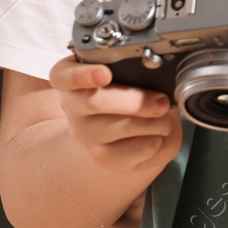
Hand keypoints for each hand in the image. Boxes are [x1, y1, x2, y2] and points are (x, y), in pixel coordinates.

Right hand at [48, 57, 183, 173]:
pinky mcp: (103, 157)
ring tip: (165, 117)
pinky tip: (157, 134)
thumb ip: (135, 70)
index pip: (62, 75)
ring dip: (157, 121)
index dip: (82, 74)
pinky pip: (141, 148)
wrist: (117, 133)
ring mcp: (85, 134)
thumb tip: (162, 80)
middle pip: (96, 101)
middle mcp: (72, 106)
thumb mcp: (125, 74)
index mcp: (70, 78)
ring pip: (126, 125)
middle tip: (163, 102)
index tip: (104, 74)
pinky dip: (160, 139)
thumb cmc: (125, 94)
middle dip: (137, 100)